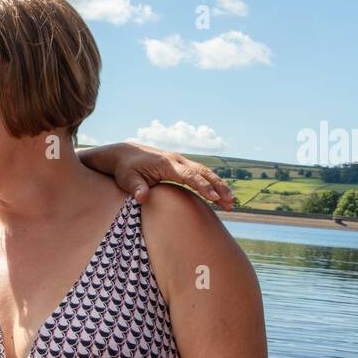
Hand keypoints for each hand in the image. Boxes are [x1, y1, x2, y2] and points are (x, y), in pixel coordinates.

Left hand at [96, 141, 234, 209]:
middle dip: (218, 187)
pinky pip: (200, 174)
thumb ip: (136, 188)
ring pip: (205, 172)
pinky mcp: (181, 166)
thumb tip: (141, 198)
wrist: (125, 154)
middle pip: (203, 172)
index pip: (189, 175)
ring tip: (231, 203)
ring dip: (219, 186)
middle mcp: (177, 160)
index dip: (202, 186)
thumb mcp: (127, 179)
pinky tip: (220, 196)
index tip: (213, 198)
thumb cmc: (126, 169)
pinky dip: (212, 183)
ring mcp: (181, 162)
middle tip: (231, 202)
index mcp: (167, 164)